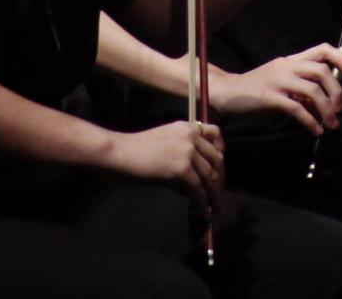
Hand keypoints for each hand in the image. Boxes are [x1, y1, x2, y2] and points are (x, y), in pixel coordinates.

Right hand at [105, 120, 223, 216]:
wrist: (120, 153)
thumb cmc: (136, 152)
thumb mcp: (165, 147)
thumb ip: (184, 159)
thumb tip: (198, 185)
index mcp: (187, 127)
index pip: (216, 134)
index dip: (221, 152)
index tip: (219, 168)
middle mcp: (191, 136)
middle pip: (217, 159)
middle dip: (220, 179)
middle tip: (219, 195)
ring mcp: (187, 151)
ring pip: (210, 177)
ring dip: (215, 196)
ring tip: (217, 211)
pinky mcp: (182, 168)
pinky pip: (199, 189)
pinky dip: (203, 204)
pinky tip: (205, 214)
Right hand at [208, 43, 341, 134]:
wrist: (227, 92)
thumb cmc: (256, 89)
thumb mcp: (281, 84)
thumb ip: (302, 90)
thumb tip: (324, 106)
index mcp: (291, 60)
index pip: (322, 49)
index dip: (340, 59)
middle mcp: (286, 66)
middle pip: (322, 71)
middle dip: (337, 91)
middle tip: (339, 109)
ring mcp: (278, 81)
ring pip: (312, 90)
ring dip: (326, 109)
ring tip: (331, 124)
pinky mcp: (269, 97)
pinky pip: (296, 108)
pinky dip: (310, 121)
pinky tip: (315, 130)